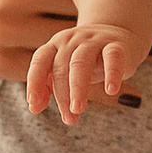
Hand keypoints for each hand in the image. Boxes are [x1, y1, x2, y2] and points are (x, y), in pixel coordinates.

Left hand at [26, 22, 147, 123]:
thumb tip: (34, 108)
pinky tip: (111, 91)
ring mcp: (94, 41)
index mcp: (56, 45)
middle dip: (62, 95)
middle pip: (61, 68)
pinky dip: (112, 73)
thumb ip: (48, 87)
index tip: (33, 102)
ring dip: (77, 88)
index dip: (35, 81)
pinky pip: (112, 58)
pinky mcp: (116, 45)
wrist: (119, 34)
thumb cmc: (87, 59)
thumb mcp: (66, 70)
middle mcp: (72, 41)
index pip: (40, 61)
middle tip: (69, 118)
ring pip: (81, 62)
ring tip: (78, 109)